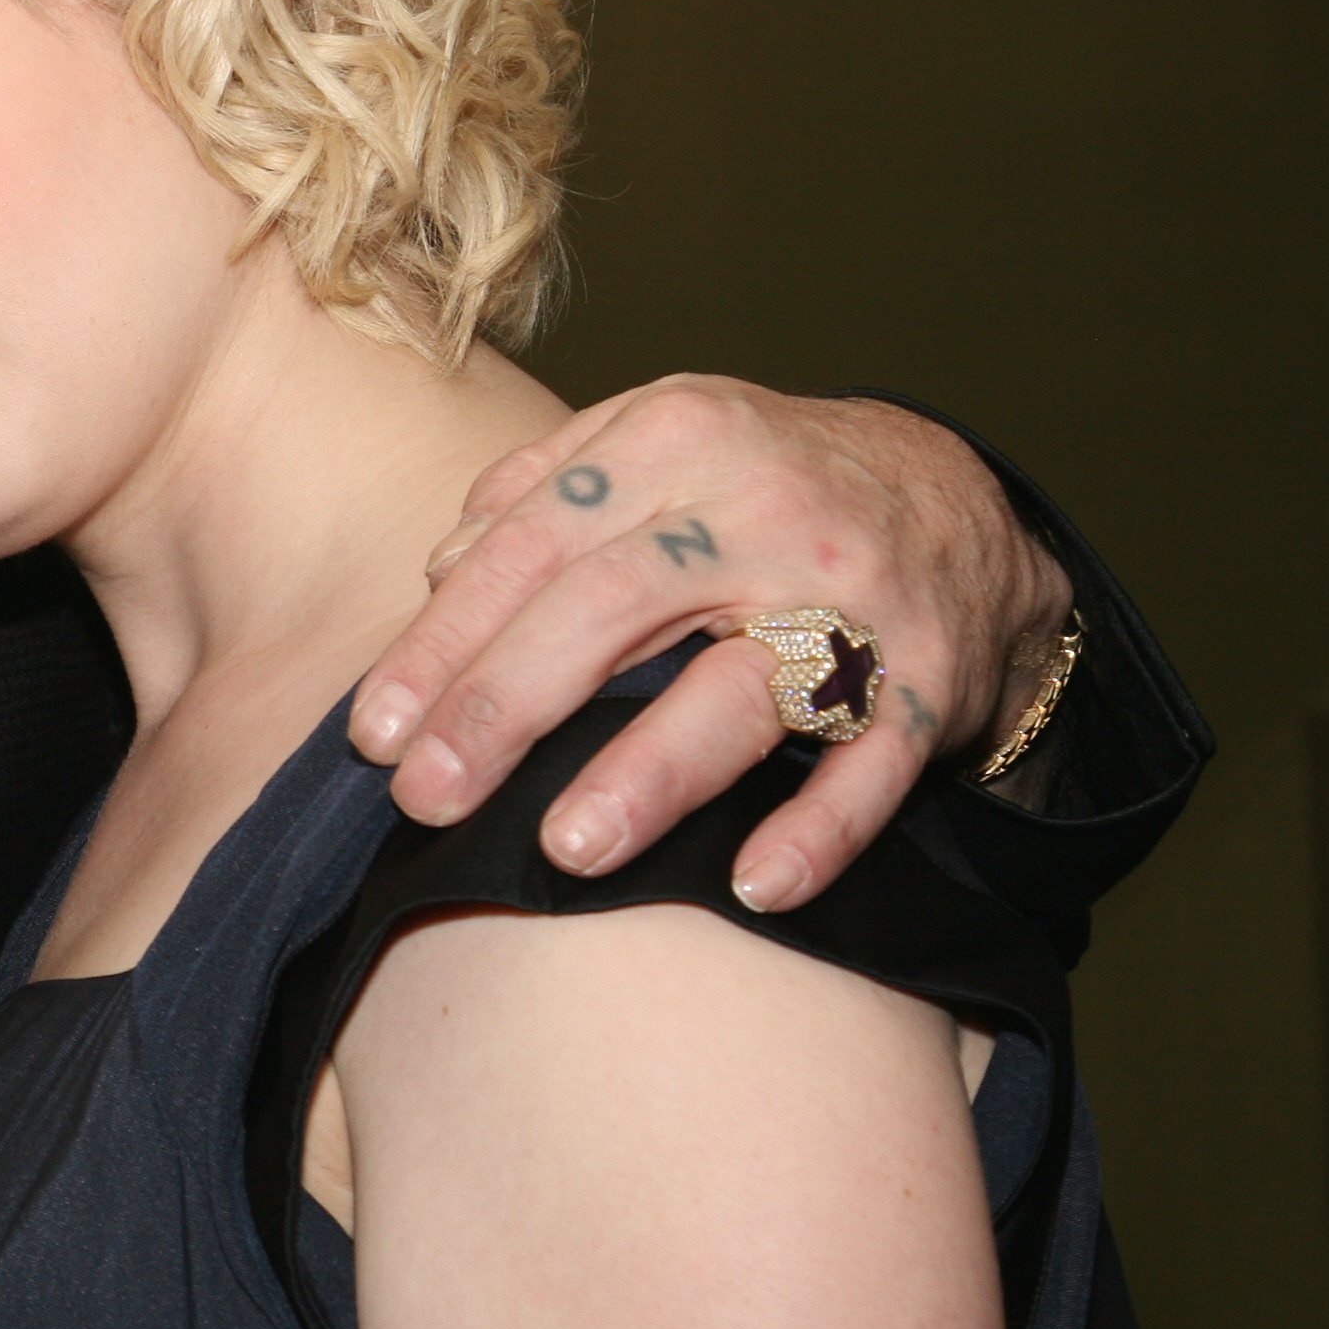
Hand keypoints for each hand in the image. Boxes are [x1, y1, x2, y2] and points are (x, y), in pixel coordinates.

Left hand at [348, 381, 1067, 914]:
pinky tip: (753, 887)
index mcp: (673, 442)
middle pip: (610, 608)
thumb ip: (540, 491)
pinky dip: (820, 827)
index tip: (375, 732)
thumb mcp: (652, 444)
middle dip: (505, 707)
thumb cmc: (756, 483)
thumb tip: (439, 568)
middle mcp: (760, 510)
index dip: (444, 642)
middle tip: (426, 797)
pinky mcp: (928, 677)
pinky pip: (873, 764)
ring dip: (650, 772)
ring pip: (740, 688)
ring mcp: (852, 597)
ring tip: (564, 848)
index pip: (530, 546)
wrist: (954, 496)